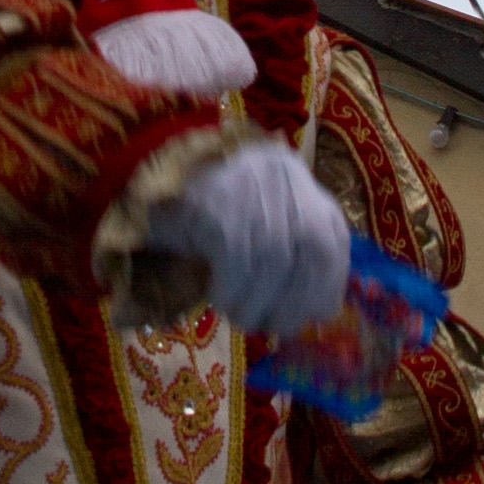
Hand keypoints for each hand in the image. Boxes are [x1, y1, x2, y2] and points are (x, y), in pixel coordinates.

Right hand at [141, 140, 349, 339]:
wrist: (149, 158)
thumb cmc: (206, 197)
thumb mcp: (255, 217)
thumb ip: (285, 253)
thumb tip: (313, 312)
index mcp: (299, 183)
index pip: (334, 240)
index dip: (326, 285)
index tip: (310, 314)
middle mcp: (285, 180)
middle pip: (314, 252)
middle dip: (297, 301)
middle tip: (272, 326)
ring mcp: (252, 189)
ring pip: (274, 261)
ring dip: (257, 302)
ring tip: (239, 316)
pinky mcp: (217, 204)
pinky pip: (236, 260)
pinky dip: (232, 290)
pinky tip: (218, 296)